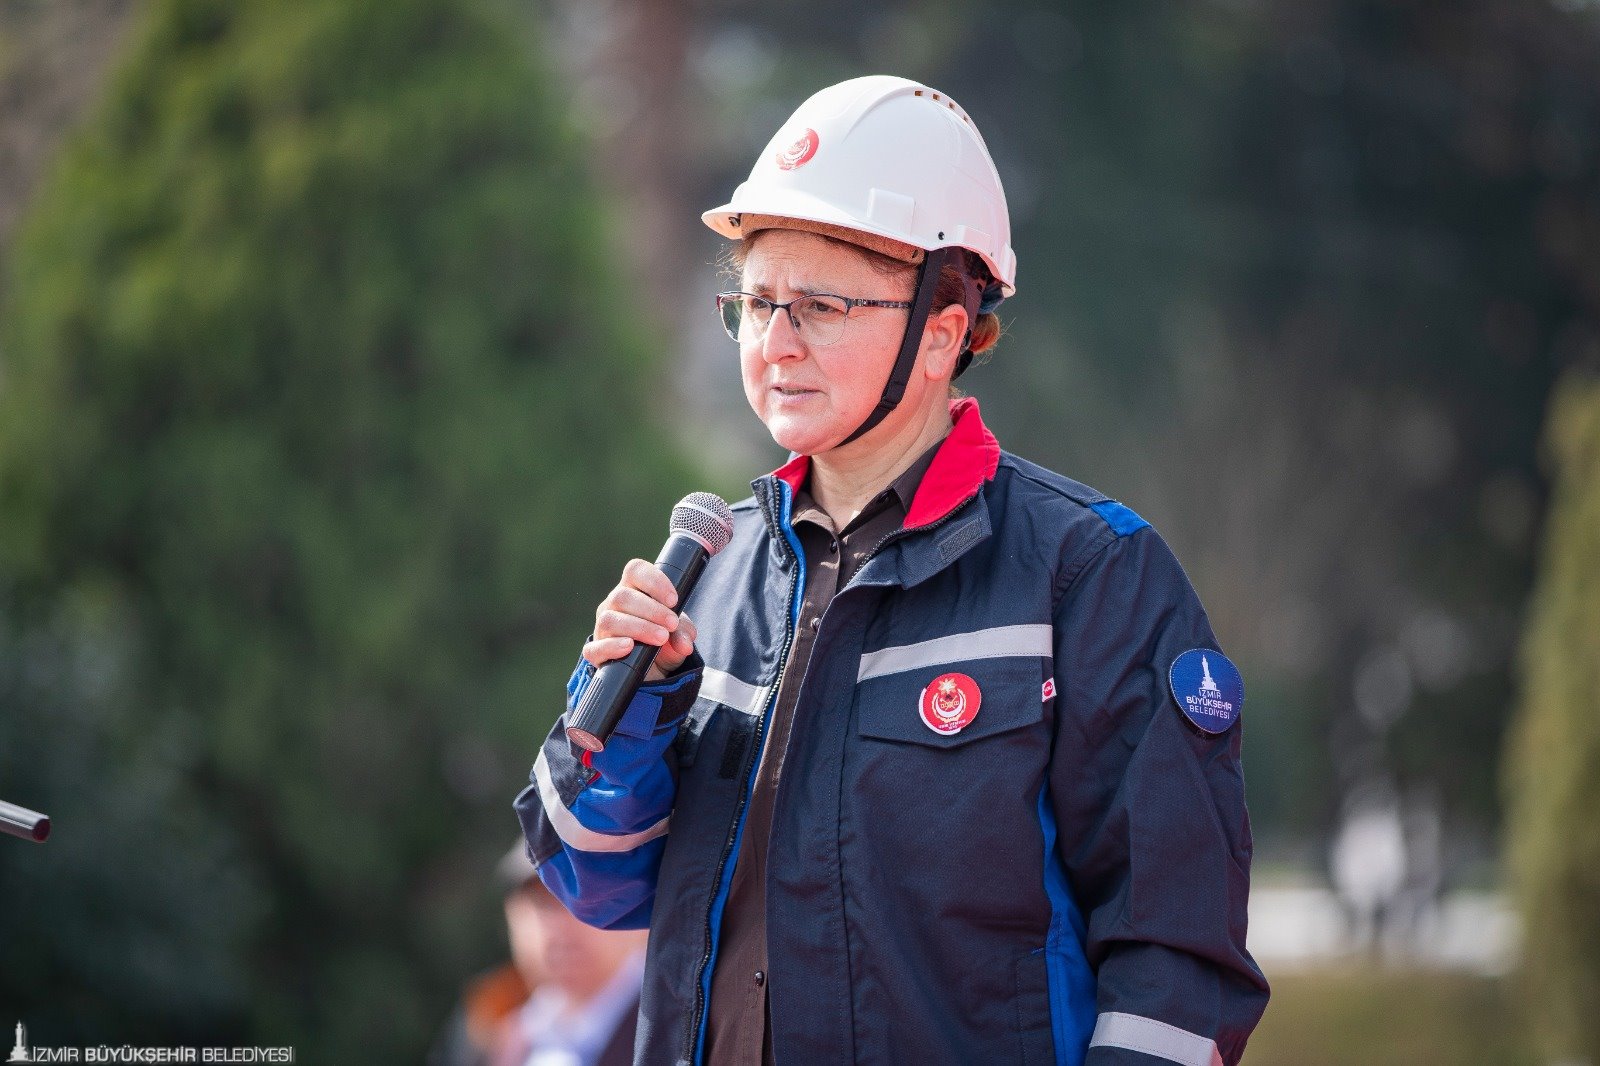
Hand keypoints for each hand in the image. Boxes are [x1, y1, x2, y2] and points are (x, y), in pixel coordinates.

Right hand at [583, 558, 697, 682]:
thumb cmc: (664, 641)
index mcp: (633, 590)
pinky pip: (595, 647)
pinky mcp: (596, 652)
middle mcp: (613, 605)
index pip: (635, 571)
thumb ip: (683, 634)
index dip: (654, 581)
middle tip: (672, 624)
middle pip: (623, 596)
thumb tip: (685, 645)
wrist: (651, 670)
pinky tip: (628, 647)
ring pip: (610, 620)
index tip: (673, 600)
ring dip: (639, 628)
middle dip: (652, 610)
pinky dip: (612, 646)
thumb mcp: (679, 634)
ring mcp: (602, 628)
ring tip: (661, 638)